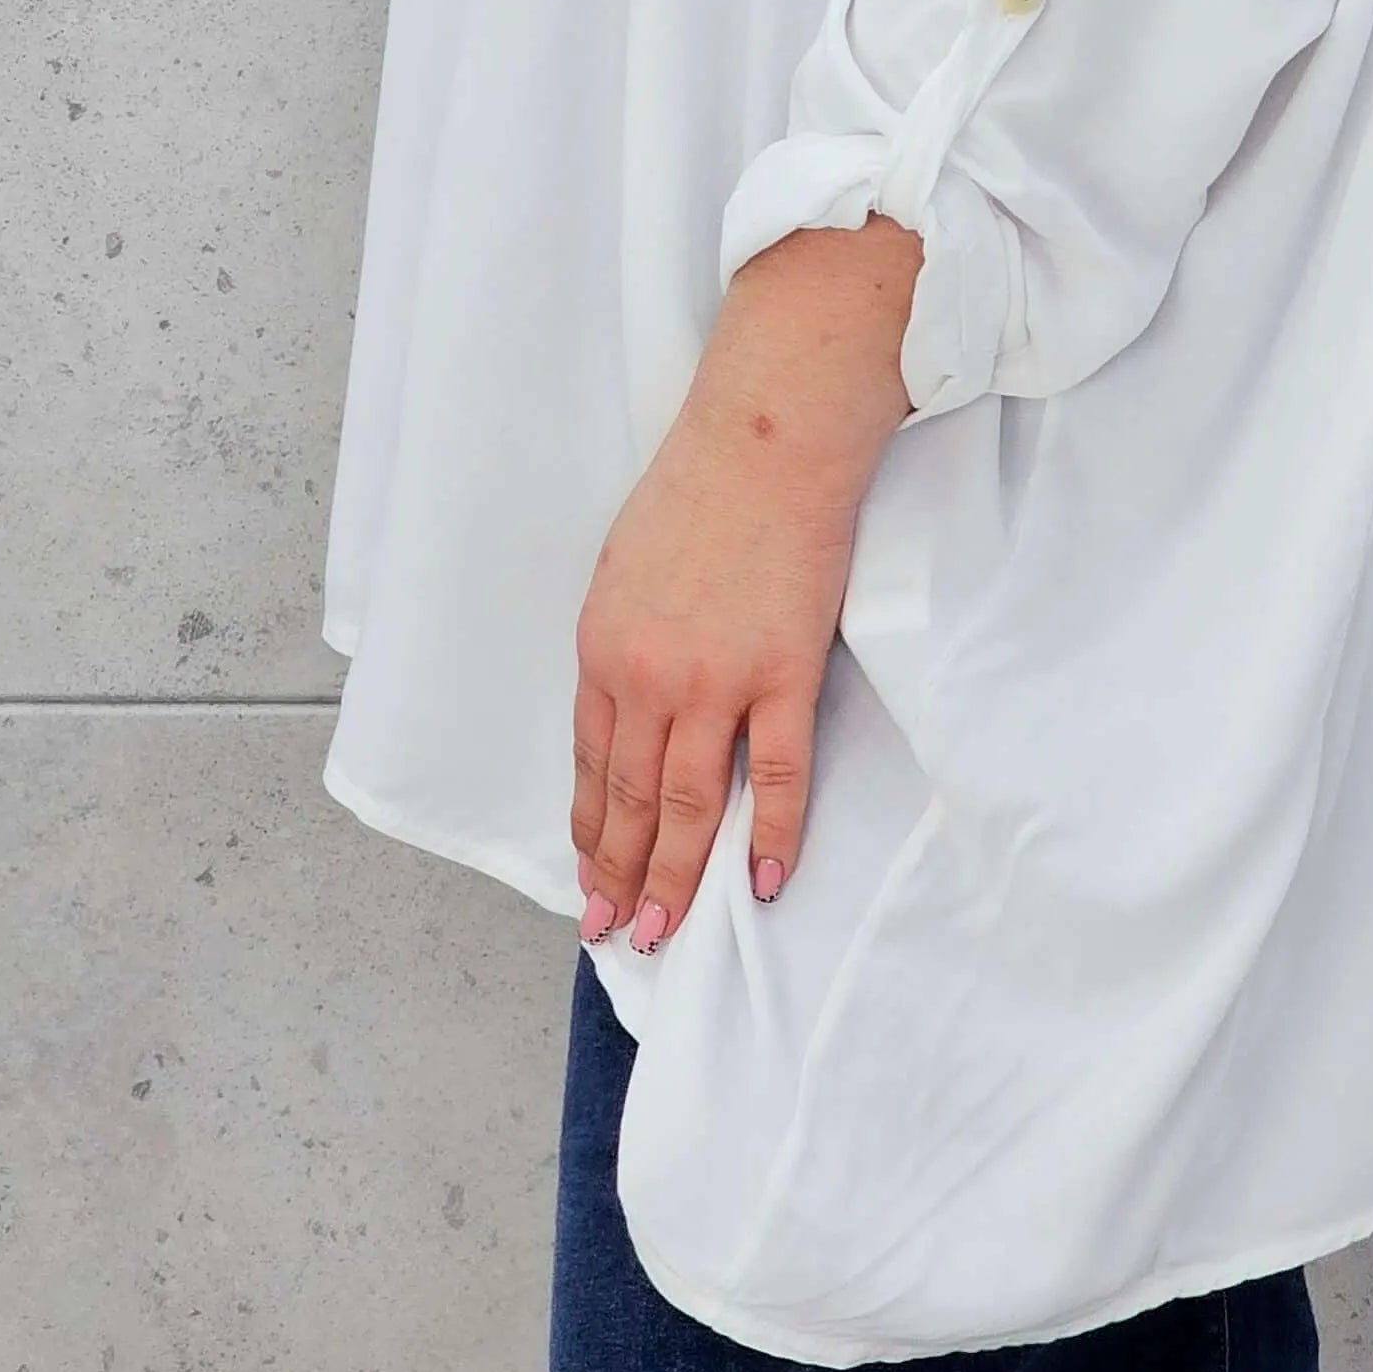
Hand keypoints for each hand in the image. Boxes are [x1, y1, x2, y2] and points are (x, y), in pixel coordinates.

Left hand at [570, 214, 921, 952]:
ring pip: (687, 804)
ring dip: (674, 875)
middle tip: (614, 933)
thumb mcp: (625, 566)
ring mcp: (716, 682)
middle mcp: (647, 678)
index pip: (589, 764)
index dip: (589, 831)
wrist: (766, 439)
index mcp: (602, 649)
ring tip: (663, 930)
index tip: (589, 880)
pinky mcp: (782, 673)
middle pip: (628, 798)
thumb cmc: (699, 487)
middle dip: (620, 873)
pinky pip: (777, 774)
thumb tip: (632, 701)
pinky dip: (769, 834)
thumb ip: (624, 640)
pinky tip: (761, 881)